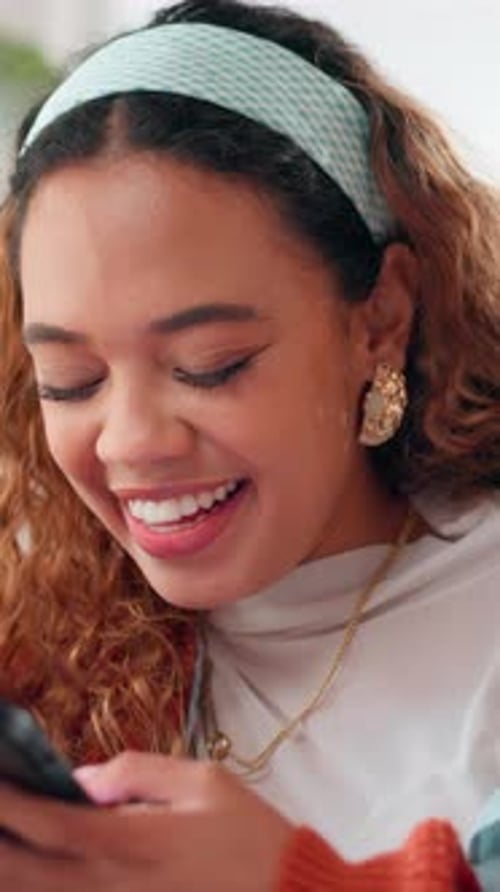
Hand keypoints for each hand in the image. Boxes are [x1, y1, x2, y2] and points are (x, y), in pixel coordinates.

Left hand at [0, 753, 294, 890]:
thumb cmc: (245, 835)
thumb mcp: (202, 781)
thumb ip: (137, 773)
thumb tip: (81, 779)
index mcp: (125, 841)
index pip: (45, 821)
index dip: (7, 801)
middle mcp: (106, 884)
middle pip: (23, 870)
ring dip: (10, 867)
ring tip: (5, 834)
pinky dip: (37, 887)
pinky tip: (30, 867)